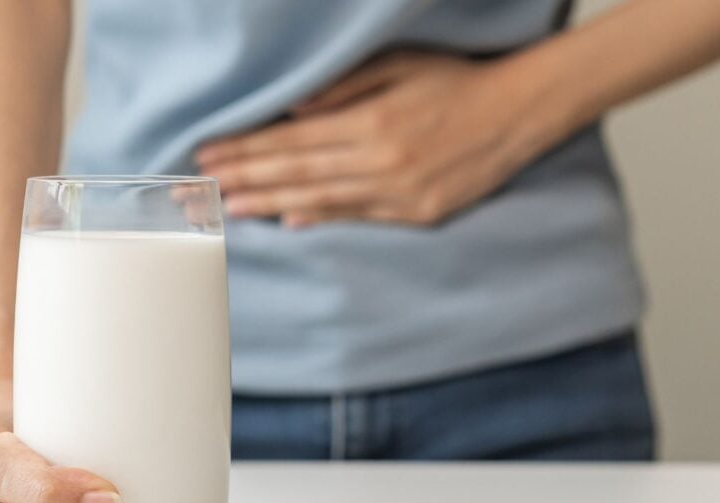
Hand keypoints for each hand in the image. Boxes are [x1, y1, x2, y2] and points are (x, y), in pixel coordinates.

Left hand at [197, 50, 552, 227]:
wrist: (521, 113)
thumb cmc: (456, 80)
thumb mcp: (398, 65)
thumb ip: (343, 87)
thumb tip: (292, 113)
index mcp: (371, 121)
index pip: (291, 140)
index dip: (245, 150)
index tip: (208, 156)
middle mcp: (380, 161)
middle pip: (296, 173)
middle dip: (243, 180)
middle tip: (198, 190)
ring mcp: (399, 192)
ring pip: (320, 200)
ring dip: (269, 205)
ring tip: (229, 210)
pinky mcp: (418, 213)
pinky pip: (359, 218)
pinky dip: (321, 219)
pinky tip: (288, 222)